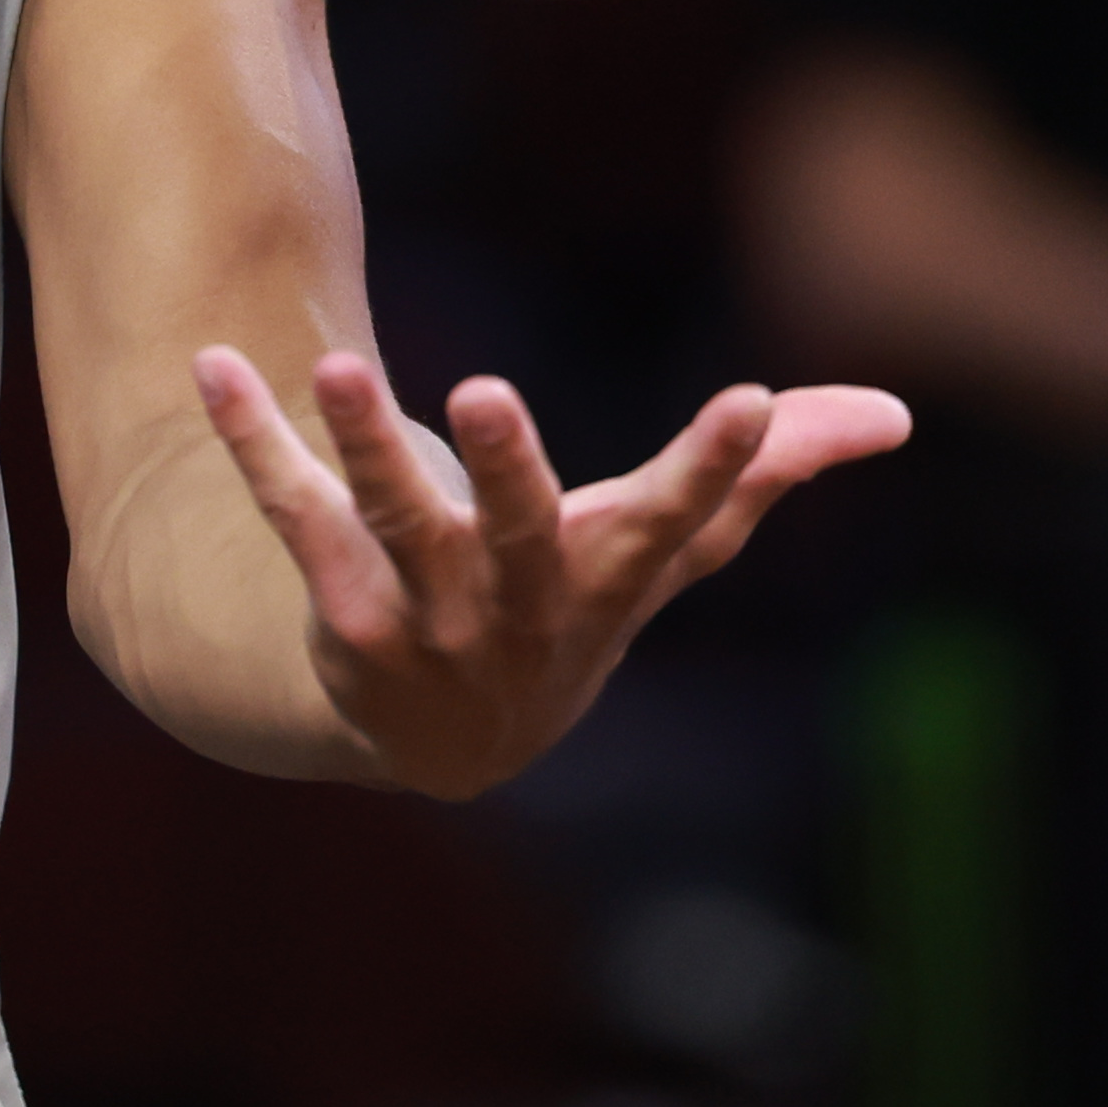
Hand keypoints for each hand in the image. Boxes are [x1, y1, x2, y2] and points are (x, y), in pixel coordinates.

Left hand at [193, 356, 911, 798]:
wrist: (446, 741)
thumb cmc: (573, 611)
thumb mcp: (663, 551)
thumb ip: (762, 475)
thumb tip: (894, 412)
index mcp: (611, 581)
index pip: (679, 523)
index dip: (721, 466)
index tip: (750, 398)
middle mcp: (521, 607)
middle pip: (516, 535)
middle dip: (505, 468)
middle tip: (484, 389)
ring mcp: (428, 622)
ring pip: (393, 528)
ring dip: (362, 447)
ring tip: (332, 365)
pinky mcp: (343, 618)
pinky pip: (295, 520)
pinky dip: (253, 444)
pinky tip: (213, 367)